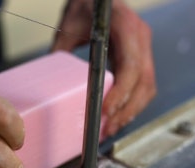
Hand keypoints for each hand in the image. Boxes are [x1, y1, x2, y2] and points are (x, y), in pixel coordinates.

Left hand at [52, 0, 155, 135]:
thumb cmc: (85, 6)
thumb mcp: (69, 25)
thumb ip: (61, 51)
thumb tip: (48, 83)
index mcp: (125, 27)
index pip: (131, 65)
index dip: (121, 91)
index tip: (106, 110)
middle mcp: (139, 38)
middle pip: (143, 81)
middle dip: (126, 109)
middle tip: (107, 128)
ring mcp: (142, 48)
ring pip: (147, 87)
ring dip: (131, 111)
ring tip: (111, 128)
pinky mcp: (139, 57)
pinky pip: (143, 84)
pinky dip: (132, 103)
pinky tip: (117, 116)